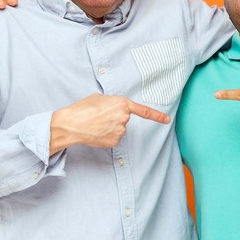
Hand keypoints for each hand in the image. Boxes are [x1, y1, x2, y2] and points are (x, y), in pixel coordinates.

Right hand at [49, 94, 170, 153]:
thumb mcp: (99, 98)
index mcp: (122, 103)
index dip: (157, 116)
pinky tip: (97, 132)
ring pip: (119, 129)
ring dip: (110, 126)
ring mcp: (120, 131)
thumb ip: (112, 102)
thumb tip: (113, 109)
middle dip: (114, 117)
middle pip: (124, 118)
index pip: (144, 111)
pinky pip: (114, 138)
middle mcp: (124, 118)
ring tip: (95, 123)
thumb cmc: (83, 108)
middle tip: (99, 115)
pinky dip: (107, 136)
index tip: (167, 120)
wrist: (71, 124)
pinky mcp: (115, 142)